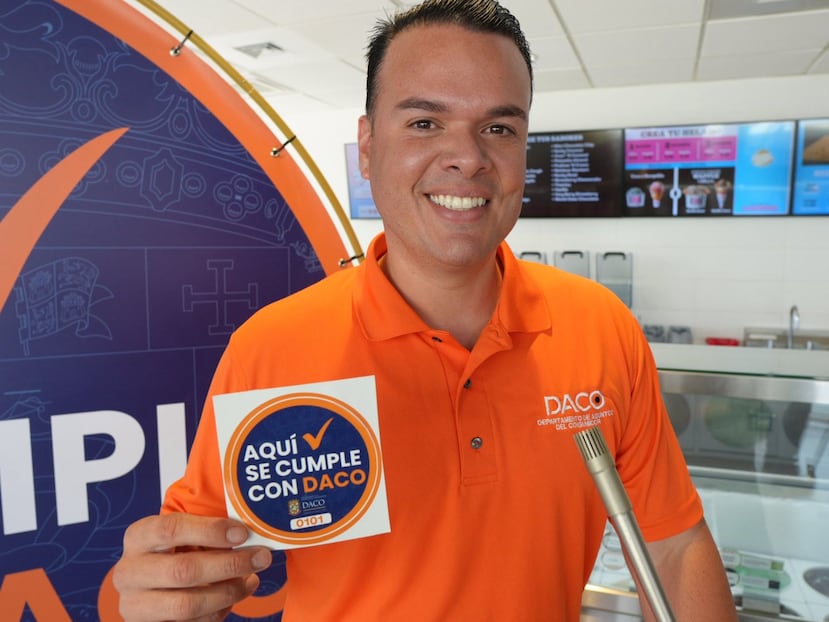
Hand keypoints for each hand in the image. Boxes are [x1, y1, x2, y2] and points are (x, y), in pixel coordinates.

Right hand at [113, 513, 271, 620]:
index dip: (210, 531)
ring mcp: (134, 606)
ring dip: (228, 593)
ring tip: (250, 580)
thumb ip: (209, 534)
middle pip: (183, 570)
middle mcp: (129, 572)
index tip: (242, 533)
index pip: (172, 529)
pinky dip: (216, 614)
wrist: (149, 589)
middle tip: (261, 558)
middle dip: (229, 565)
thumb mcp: (185, 536)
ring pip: (187, 604)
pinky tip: (231, 600)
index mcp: (138, 537)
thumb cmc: (174, 553)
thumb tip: (250, 537)